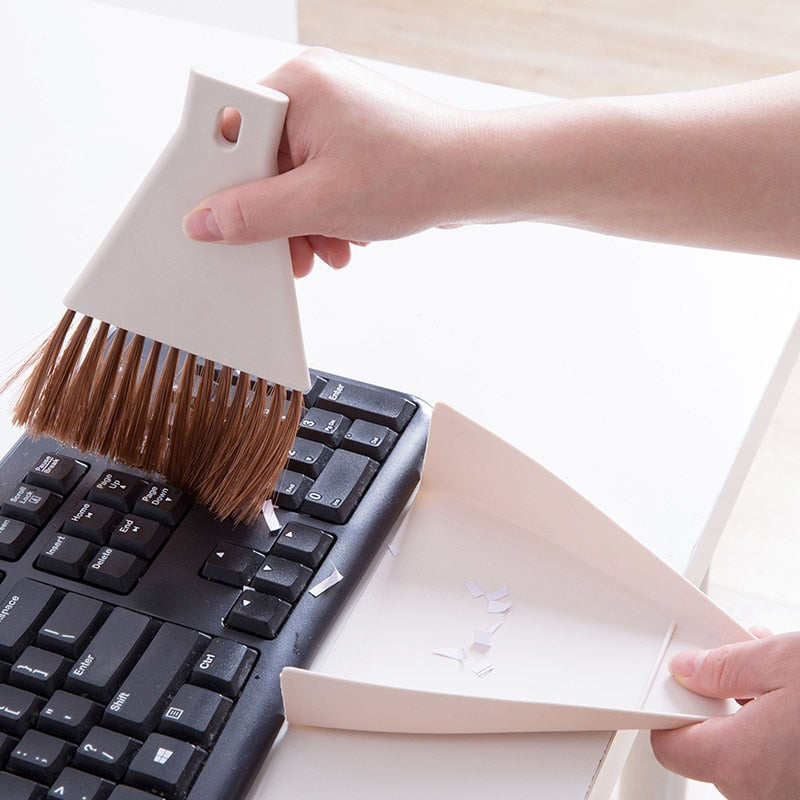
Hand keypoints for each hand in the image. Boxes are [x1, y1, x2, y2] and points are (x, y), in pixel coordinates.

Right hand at [183, 47, 475, 275]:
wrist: (476, 177)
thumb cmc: (413, 173)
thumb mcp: (319, 203)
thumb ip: (254, 214)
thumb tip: (205, 221)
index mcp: (297, 84)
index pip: (231, 130)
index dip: (225, 180)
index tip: (228, 216)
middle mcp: (313, 88)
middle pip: (262, 160)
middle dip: (277, 214)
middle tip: (289, 249)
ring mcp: (336, 111)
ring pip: (292, 175)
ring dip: (304, 221)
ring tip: (328, 247)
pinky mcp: (353, 135)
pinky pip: (319, 176)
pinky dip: (326, 211)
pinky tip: (346, 234)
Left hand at [651, 630, 799, 798]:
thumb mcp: (780, 663)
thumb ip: (723, 668)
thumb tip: (686, 671)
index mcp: (740, 760)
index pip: (668, 746)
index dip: (667, 711)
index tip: (675, 686)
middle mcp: (761, 791)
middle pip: (708, 746)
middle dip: (717, 702)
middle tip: (734, 670)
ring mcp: (786, 795)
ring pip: (745, 751)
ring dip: (749, 713)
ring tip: (769, 676)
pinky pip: (773, 760)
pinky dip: (773, 730)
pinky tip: (788, 697)